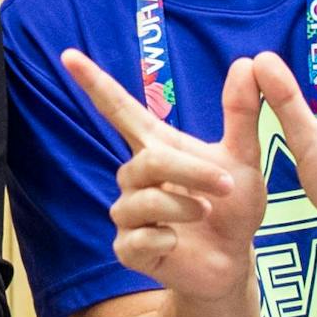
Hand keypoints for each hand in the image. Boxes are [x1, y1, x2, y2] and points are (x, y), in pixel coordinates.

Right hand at [58, 48, 267, 306]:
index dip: (94, 82)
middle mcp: (135, 177)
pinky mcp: (128, 249)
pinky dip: (167, 239)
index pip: (119, 110)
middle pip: (147, 162)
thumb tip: (248, 62)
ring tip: (207, 212)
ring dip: (185, 206)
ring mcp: (128, 214)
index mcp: (156, 148)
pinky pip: (139, 239)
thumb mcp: (244, 159)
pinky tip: (179, 242)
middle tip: (227, 184)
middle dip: (191, 171)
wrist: (233, 261)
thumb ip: (242, 114)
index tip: (68, 54)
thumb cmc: (232, 207)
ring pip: (145, 200)